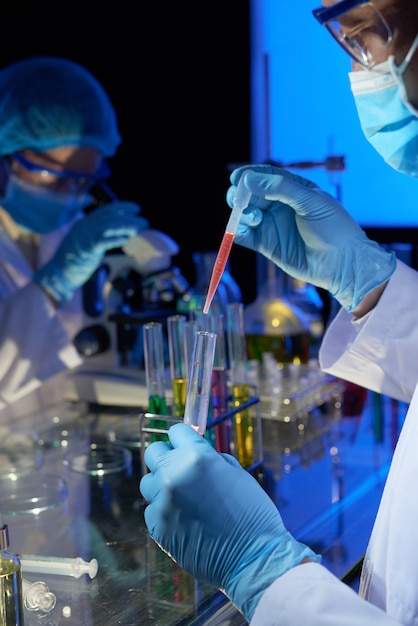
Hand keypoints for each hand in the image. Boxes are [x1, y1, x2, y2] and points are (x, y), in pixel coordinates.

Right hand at [33, 201, 148, 303]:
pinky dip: (117, 238)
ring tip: (140, 228)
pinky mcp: (86, 249)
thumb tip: (118, 234)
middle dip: (129, 217)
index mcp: (83, 223)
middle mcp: (83, 226)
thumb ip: (98, 237)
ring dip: (127, 226)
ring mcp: (84, 236)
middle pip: (110, 217)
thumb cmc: (73, 262)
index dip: (122, 207)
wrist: (57, 274)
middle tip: (144, 221)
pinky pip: (104, 240)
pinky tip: (127, 239)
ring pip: (109, 226)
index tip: (136, 208)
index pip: (106, 210)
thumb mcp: (85, 244)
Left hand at [140, 423, 318, 621]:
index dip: (183, 438)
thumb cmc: (252, 514)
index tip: (186, 445)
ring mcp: (162, 501)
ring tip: (184, 499)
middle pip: (154, 452)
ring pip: (149, 482)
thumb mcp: (236, 474)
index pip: (176, 432)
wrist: (252, 557)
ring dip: (162, 485)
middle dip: (167, 457)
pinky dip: (164, 511)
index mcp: (197, 457)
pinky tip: (184, 520)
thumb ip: (211, 460)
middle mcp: (174, 474)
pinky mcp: (156, 526)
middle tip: (181, 469)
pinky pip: (152, 509)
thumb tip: (196, 454)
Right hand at [228, 165, 395, 311]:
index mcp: (292, 189)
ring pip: (244, 214)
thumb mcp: (310, 201)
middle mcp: (278, 205)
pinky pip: (244, 236)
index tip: (236, 178)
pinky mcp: (266, 245)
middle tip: (237, 198)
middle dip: (239, 194)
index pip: (265, 176)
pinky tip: (242, 230)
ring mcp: (271, 225)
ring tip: (256, 218)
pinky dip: (237, 231)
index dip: (249, 175)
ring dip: (241, 213)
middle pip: (250, 194)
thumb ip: (281, 188)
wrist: (342, 262)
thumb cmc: (333, 227)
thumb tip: (248, 180)